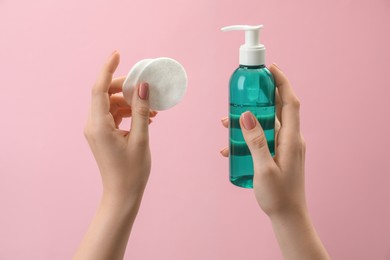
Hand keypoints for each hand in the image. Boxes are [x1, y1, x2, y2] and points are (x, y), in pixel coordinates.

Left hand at [84, 50, 156, 202]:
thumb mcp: (141, 139)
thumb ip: (142, 111)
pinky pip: (114, 115)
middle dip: (125, 88)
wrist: (122, 194)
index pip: (99, 89)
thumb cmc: (132, 171)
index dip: (108, 69)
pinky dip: (129, 112)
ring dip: (131, 102)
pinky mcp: (103, 134)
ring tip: (152, 111)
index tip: (118, 53)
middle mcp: (93, 125)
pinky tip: (146, 118)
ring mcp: (97, 130)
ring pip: (111, 104)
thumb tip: (143, 86)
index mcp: (99, 125)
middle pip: (105, 94)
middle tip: (146, 89)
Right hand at [220, 64, 329, 259]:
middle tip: (241, 94)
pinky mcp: (279, 154)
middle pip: (278, 109)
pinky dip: (249, 136)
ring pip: (267, 124)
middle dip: (259, 98)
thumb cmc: (278, 196)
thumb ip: (256, 141)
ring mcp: (285, 147)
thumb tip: (247, 115)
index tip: (269, 69)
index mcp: (292, 139)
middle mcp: (291, 139)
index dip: (282, 82)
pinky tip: (231, 147)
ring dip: (249, 120)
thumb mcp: (263, 169)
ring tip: (226, 124)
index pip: (290, 102)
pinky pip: (264, 138)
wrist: (288, 216)